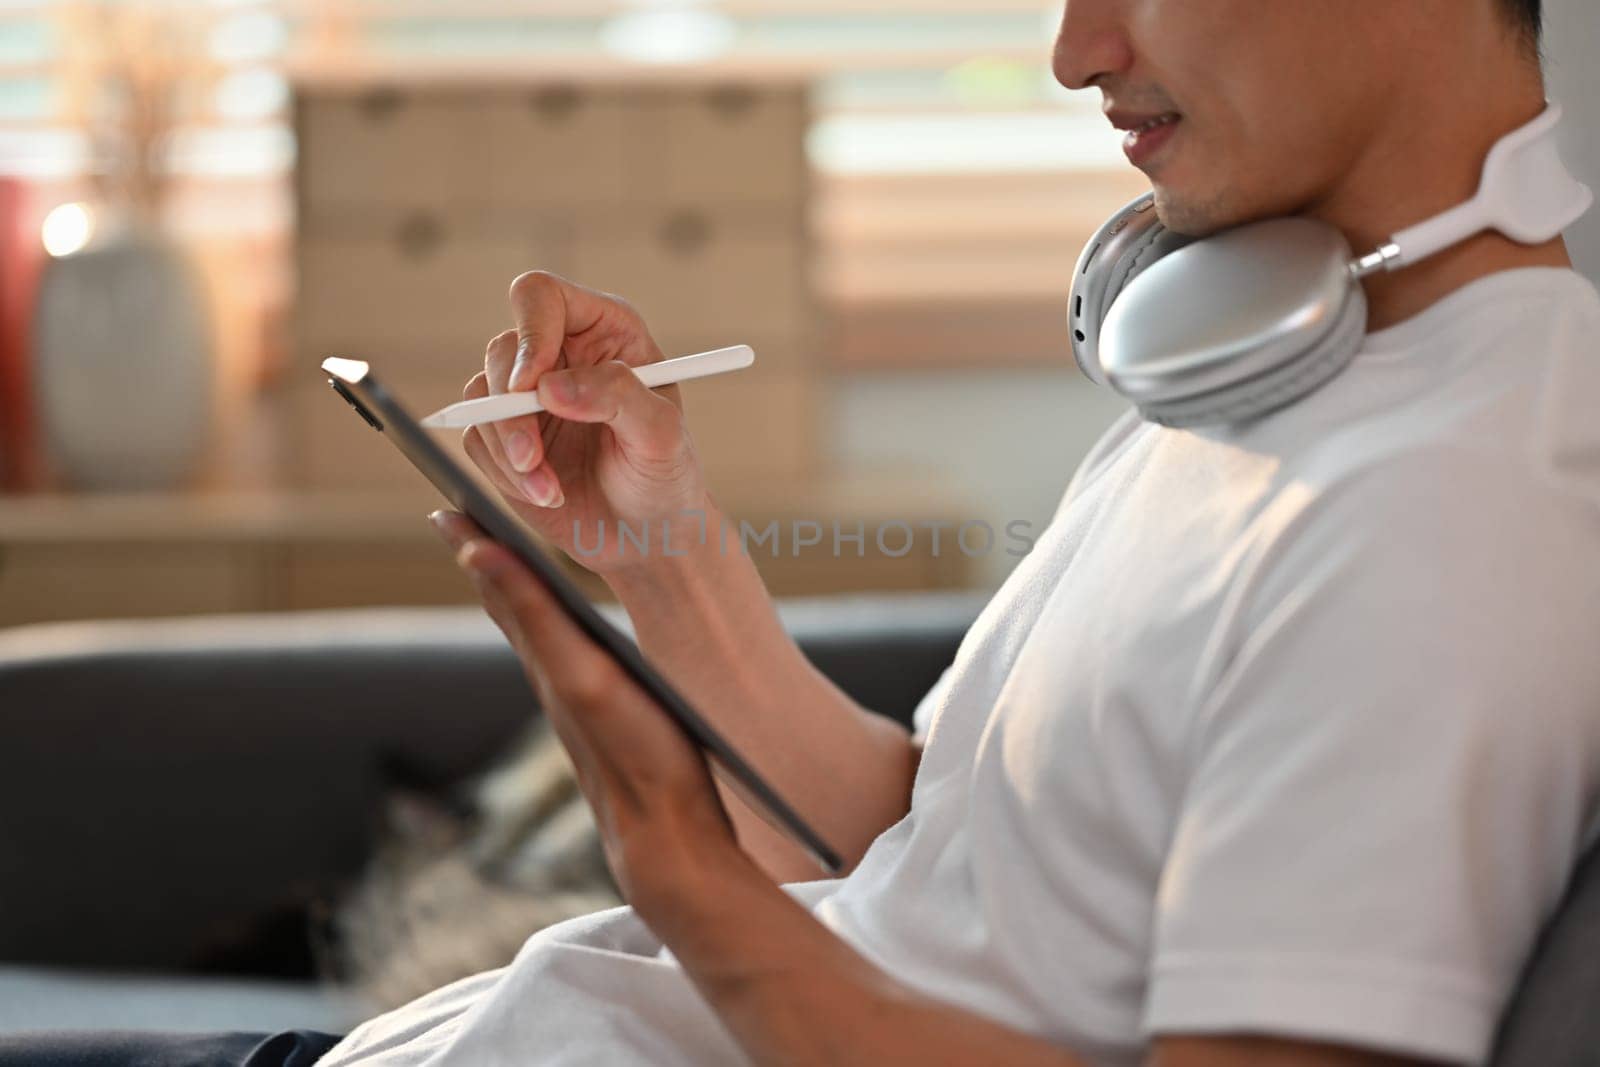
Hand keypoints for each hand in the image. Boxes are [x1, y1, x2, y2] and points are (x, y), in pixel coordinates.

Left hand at [429, 508, 742, 914]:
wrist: (669, 840)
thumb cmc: (636, 756)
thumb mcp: (583, 675)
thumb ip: (535, 613)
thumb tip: (477, 551)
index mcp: (545, 658)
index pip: (498, 585)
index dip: (473, 541)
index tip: (446, 500)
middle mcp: (553, 677)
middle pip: (511, 606)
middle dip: (490, 559)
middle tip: (467, 518)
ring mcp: (578, 701)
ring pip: (537, 632)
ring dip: (519, 590)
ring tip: (509, 562)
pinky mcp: (605, 718)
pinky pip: (567, 656)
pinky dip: (554, 625)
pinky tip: (571, 634)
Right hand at [463, 271, 710, 574]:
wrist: (647, 535)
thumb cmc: (665, 476)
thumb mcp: (661, 435)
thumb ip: (618, 396)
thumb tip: (551, 386)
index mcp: (603, 331)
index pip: (542, 297)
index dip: (529, 334)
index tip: (532, 387)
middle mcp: (559, 353)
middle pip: (502, 351)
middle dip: (511, 411)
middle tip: (532, 457)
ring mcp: (527, 394)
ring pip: (481, 397)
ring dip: (509, 450)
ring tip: (551, 488)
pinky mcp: (504, 435)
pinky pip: (477, 441)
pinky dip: (504, 473)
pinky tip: (546, 493)